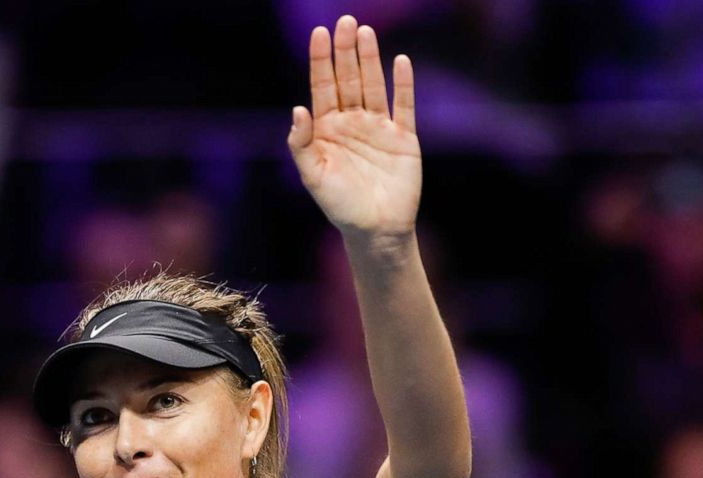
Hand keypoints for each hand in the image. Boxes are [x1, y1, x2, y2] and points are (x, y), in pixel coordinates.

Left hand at [286, 16, 420, 238]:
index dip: (321, 60)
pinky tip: (400, 62)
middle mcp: (352, 122)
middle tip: (346, 21)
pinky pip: (404, 106)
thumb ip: (301, 144)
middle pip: (348, 79)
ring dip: (370, 59)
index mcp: (327, 129)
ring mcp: (378, 128)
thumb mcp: (313, 177)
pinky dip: (402, 85)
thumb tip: (298, 109)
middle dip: (346, 51)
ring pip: (373, 86)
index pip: (323, 87)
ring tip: (365, 32)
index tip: (319, 33)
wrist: (374, 230)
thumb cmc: (339, 206)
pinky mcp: (403, 138)